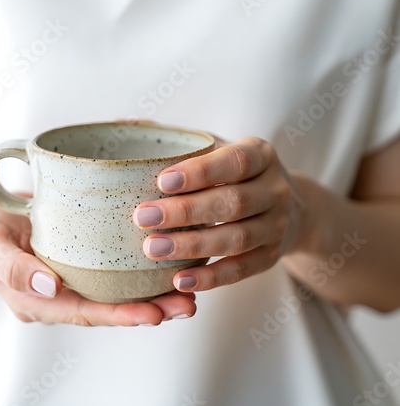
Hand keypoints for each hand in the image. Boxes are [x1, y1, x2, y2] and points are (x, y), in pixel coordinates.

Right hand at [0, 198, 195, 325]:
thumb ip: (12, 268)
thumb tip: (50, 287)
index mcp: (37, 301)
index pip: (85, 313)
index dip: (120, 316)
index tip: (155, 315)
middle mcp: (60, 297)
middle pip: (108, 308)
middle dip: (150, 311)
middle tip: (188, 306)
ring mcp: (71, 282)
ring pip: (115, 295)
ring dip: (153, 296)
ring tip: (189, 294)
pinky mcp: (81, 265)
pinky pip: (113, 276)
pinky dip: (140, 276)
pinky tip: (167, 268)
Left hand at [133, 137, 307, 291]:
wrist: (289, 209)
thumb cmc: (235, 175)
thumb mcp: (217, 149)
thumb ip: (175, 139)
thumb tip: (117, 124)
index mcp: (261, 155)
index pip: (235, 162)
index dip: (200, 172)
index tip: (161, 181)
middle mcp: (276, 189)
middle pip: (233, 203)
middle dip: (186, 212)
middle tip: (143, 218)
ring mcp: (277, 226)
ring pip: (237, 239)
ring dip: (193, 246)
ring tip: (152, 249)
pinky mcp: (271, 257)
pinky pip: (242, 270)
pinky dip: (211, 278)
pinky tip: (180, 280)